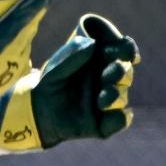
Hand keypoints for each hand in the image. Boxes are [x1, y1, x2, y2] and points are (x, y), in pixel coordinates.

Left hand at [0, 14, 139, 150]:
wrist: (37, 111)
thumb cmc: (50, 84)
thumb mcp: (54, 69)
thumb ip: (71, 56)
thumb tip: (92, 44)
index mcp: (101, 61)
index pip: (123, 51)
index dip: (127, 50)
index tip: (125, 50)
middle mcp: (109, 80)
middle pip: (125, 73)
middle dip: (120, 72)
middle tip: (106, 76)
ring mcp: (108, 101)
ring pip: (122, 96)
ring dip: (116, 96)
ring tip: (102, 99)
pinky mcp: (103, 122)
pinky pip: (119, 121)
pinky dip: (121, 119)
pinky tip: (120, 115)